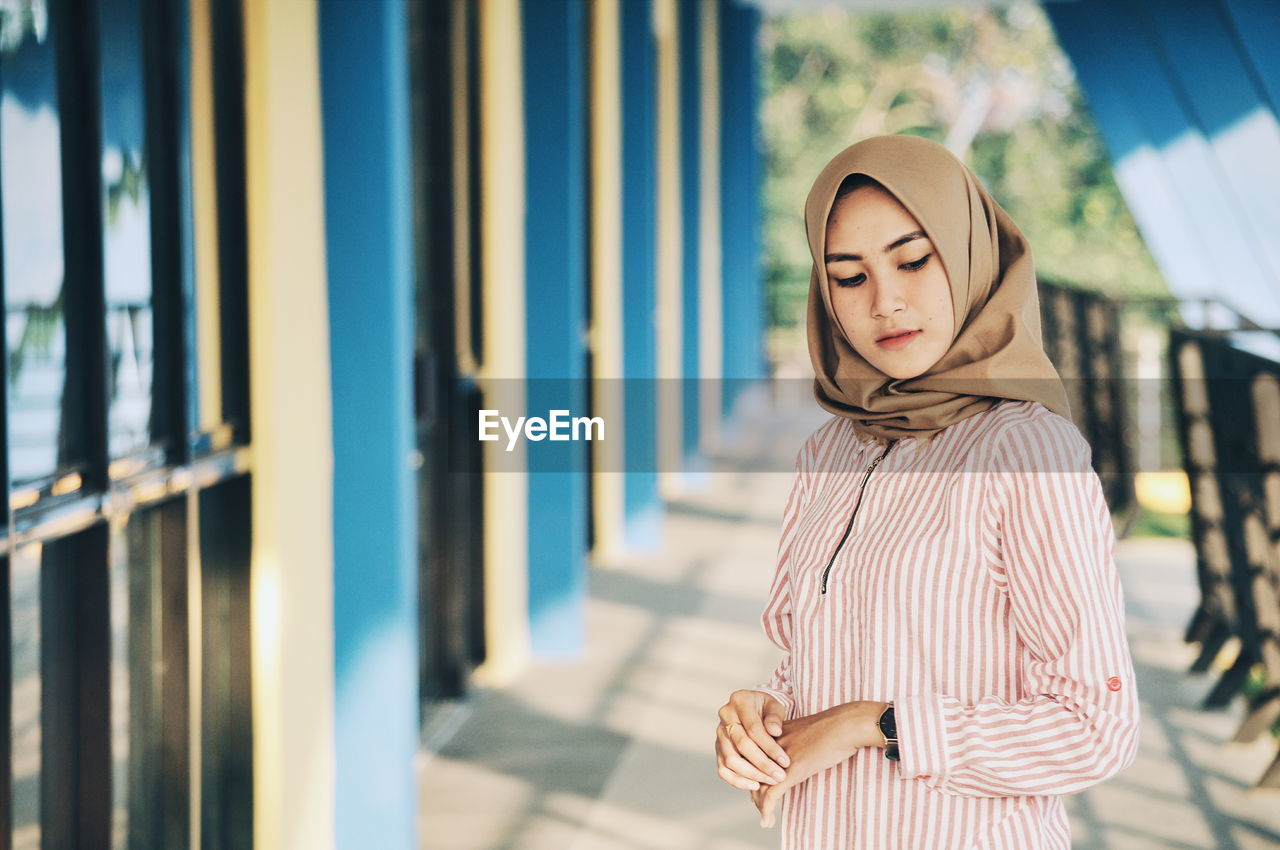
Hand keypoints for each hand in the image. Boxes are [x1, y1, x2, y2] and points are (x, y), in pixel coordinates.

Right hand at [715, 690, 791, 790]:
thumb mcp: (775, 706)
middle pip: (741, 745)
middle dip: (763, 763)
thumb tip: (774, 732)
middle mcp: (725, 716)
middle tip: (780, 776)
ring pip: (730, 760)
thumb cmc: (766, 709)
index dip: (769, 747)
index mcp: (739, 701)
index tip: (785, 761)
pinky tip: (755, 785)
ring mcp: (719, 734)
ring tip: (771, 780)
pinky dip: (738, 781)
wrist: (754, 710)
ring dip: (752, 774)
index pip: (753, 728)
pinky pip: (723, 770)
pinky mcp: (718, 749)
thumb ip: (775, 717)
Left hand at [751, 700, 886, 828]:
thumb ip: (792, 742)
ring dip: (760, 805)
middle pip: (752, 772)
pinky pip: (772, 795)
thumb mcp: (803, 732)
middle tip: (759, 805)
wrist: (844, 726)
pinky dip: (767, 810)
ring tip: (765, 817)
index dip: (752, 774)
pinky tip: (768, 821)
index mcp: (771, 733)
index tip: (758, 788)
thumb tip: (794, 756)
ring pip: (759, 785)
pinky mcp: (790, 771)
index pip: (751, 757)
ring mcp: (778, 758)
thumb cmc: (831, 727)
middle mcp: (769, 745)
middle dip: (755, 791)